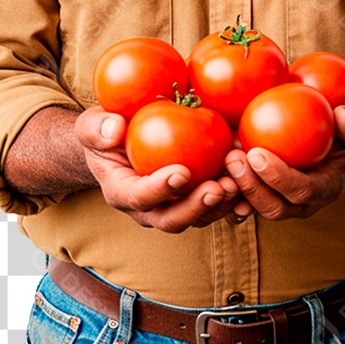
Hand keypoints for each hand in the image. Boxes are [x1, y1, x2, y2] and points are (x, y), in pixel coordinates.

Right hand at [73, 106, 251, 232]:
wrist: (120, 143)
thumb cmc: (105, 133)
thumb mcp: (92, 125)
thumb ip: (97, 127)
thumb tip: (114, 129)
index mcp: (122, 193)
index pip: (140, 198)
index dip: (160, 189)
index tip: (181, 172)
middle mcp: (149, 209)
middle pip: (173, 219)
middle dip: (197, 206)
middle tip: (218, 186)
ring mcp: (174, 207)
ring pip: (199, 217)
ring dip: (220, 205)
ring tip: (239, 184)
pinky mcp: (195, 199)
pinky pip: (217, 207)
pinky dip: (234, 201)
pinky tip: (252, 188)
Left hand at [223, 106, 344, 219]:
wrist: (331, 146)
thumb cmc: (343, 132)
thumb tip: (343, 116)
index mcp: (325, 188)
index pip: (302, 192)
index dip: (279, 178)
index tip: (257, 153)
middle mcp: (301, 204)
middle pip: (274, 207)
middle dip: (251, 187)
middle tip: (232, 158)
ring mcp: (279, 202)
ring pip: (252, 208)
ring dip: (233, 190)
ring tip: (218, 162)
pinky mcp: (260, 196)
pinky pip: (238, 200)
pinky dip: (223, 190)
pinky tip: (208, 169)